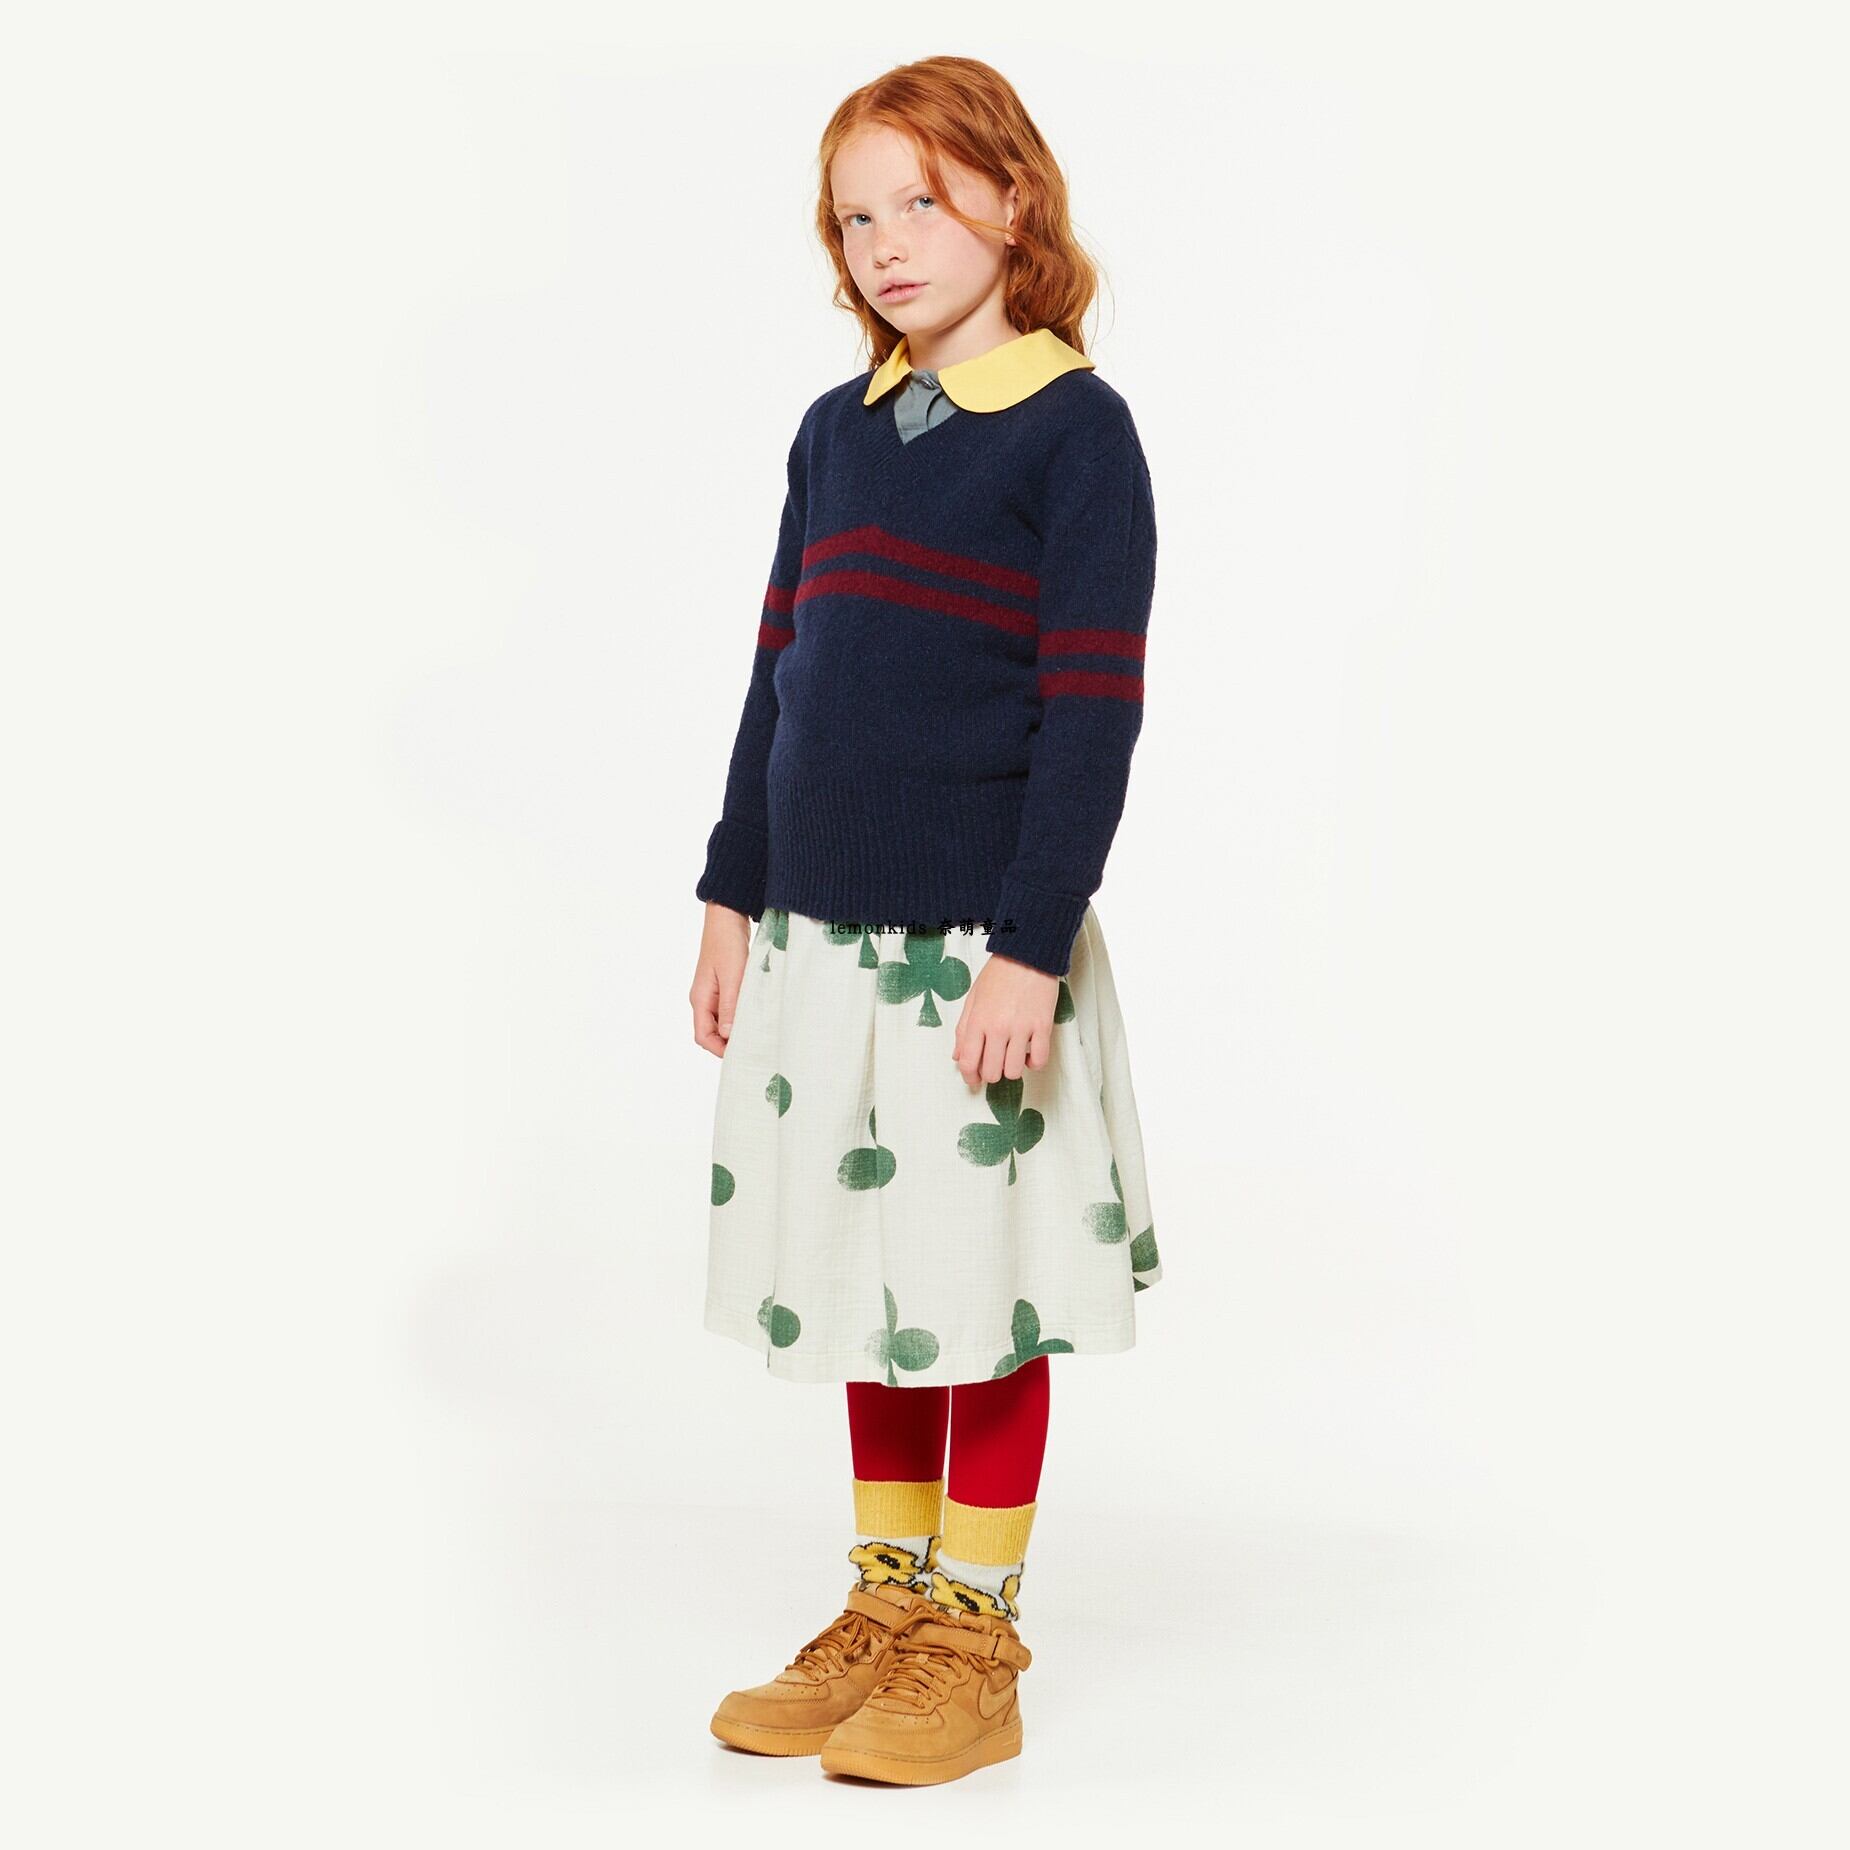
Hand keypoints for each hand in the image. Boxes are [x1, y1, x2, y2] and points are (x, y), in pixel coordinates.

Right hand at [691, 902, 750, 1056]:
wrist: (727, 916)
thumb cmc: (727, 943)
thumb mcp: (732, 976)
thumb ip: (729, 1006)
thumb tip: (727, 1035)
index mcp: (700, 999)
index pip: (703, 1036)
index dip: (719, 1049)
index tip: (740, 1054)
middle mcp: (703, 999)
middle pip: (711, 1033)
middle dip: (728, 1043)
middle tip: (753, 1047)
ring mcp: (713, 993)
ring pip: (722, 1022)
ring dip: (736, 1029)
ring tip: (757, 1034)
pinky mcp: (724, 985)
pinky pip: (729, 1009)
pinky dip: (740, 1016)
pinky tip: (756, 1015)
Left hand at [950, 952, 1058, 1089]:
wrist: (1028, 954)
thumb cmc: (998, 974)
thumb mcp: (973, 998)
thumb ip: (963, 1029)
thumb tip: (957, 1056)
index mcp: (978, 1020)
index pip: (968, 1061)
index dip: (969, 1077)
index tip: (973, 1080)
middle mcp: (998, 1028)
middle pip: (991, 1072)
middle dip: (990, 1075)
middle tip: (994, 1066)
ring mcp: (1022, 1028)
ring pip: (1014, 1071)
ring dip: (1012, 1070)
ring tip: (1012, 1057)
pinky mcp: (1043, 1026)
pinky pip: (1039, 1060)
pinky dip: (1034, 1064)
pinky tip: (1030, 1054)